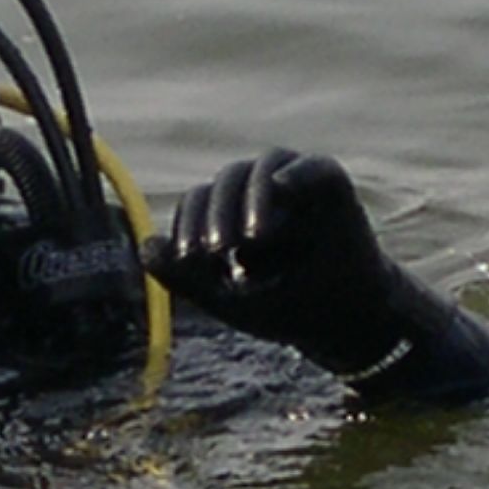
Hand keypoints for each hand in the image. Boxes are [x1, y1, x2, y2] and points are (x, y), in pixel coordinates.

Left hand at [141, 149, 402, 375]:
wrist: (344, 324)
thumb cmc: (284, 307)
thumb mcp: (227, 300)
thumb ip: (184, 276)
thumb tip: (144, 245)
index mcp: (231, 211)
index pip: (198, 200)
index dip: (188, 224)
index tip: (189, 258)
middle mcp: (260, 190)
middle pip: (223, 182)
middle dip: (214, 214)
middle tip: (215, 249)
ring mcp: (295, 183)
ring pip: (258, 168)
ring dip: (249, 197)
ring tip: (249, 237)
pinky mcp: (330, 184)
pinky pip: (309, 165)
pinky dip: (295, 174)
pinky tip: (282, 190)